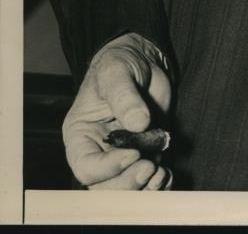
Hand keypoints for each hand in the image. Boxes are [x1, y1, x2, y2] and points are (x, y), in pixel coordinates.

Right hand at [62, 32, 172, 189]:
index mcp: (80, 135)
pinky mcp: (144, 153)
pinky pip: (147, 180)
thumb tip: (139, 123)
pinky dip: (158, 184)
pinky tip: (167, 175)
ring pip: (126, 188)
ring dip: (144, 187)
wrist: (142, 59)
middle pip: (105, 186)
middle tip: (150, 167)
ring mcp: (122, 155)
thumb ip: (124, 97)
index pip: (86, 167)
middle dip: (128, 182)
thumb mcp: (116, 72)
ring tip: (160, 172)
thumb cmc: (119, 62)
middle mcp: (98, 151)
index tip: (134, 152)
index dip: (108, 167)